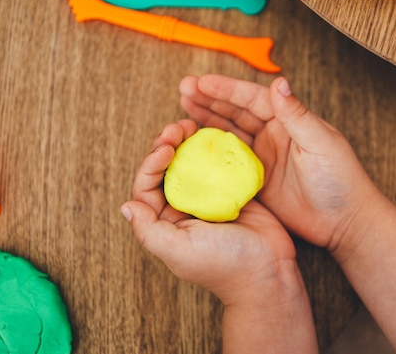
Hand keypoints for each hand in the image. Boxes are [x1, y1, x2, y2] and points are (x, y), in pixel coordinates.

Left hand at [120, 120, 297, 304]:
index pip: (148, 186)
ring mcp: (209, 197)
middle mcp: (184, 208)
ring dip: (189, 142)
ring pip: (192, 163)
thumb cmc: (224, 264)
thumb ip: (149, 230)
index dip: (151, 163)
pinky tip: (215, 134)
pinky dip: (215, 148)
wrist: (269, 270)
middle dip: (168, 144)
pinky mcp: (233, 190)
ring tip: (191, 125)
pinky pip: (219, 164)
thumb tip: (126, 206)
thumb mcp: (179, 250)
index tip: (166, 148)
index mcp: (166, 222)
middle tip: (177, 126)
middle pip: (168, 169)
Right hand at [179, 74, 383, 250]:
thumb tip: (279, 82)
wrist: (344, 221)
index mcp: (290, 121)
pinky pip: (229, 161)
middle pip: (237, 111)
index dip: (227, 90)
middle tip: (184, 88)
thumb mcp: (321, 144)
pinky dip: (211, 150)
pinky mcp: (257, 180)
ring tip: (183, 105)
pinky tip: (193, 142)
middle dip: (210, 99)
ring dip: (207, 118)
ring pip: (229, 132)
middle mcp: (274, 134)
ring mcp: (264, 157)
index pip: (254, 99)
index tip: (202, 82)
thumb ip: (297, 115)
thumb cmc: (340, 179)